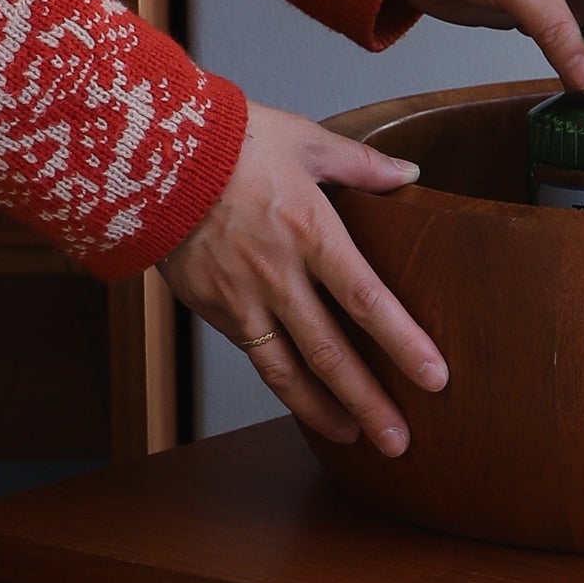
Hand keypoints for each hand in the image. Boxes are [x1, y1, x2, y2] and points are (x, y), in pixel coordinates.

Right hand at [159, 103, 447, 454]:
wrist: (149, 153)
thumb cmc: (229, 140)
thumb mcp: (304, 140)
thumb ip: (361, 165)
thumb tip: (410, 173)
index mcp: (309, 231)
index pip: (366, 300)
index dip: (402, 344)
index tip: (434, 379)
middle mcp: (276, 274)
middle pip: (330, 353)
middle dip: (368, 403)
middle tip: (400, 442)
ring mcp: (240, 296)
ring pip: (285, 371)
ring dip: (322, 411)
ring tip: (355, 438)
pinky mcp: (211, 307)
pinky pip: (253, 353)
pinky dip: (281, 383)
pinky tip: (304, 398)